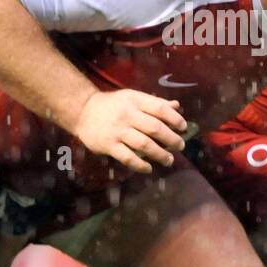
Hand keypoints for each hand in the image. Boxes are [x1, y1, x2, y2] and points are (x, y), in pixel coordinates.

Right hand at [71, 89, 188, 173]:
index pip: (160, 109)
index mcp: (135, 101)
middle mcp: (128, 115)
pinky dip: (141, 165)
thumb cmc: (113, 105)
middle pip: (155, 128)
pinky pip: (128, 157)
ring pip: (144, 145)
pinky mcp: (109, 145)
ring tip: (169, 160)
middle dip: (172, 139)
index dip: (175, 119)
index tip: (183, 127)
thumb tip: (177, 106)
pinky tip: (149, 168)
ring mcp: (118, 131)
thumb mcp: (133, 98)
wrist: (82, 111)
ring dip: (160, 154)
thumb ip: (154, 103)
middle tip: (180, 146)